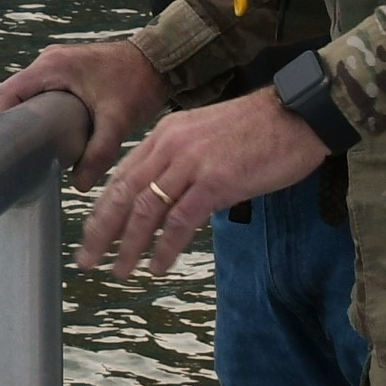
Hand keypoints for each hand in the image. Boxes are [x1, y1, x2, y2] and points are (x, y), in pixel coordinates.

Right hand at [0, 37, 166, 183]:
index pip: (9, 93)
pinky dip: (49, 110)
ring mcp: (59, 62)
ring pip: (33, 94)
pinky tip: (62, 131)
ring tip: (47, 145)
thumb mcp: (117, 122)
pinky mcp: (69, 69)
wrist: (162, 61)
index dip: (5, 121)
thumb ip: (98, 153)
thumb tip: (79, 185)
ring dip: (37, 117)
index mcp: (52, 66)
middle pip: (18, 95)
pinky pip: (47, 91)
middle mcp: (50, 60)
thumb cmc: (139, 83)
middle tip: (34, 151)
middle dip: (23, 123)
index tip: (16, 147)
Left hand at [77, 90, 327, 276]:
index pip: (123, 176)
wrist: (298, 115)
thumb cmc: (260, 130)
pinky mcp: (216, 181)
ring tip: (120, 270)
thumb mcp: (207, 138)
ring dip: (129, 245)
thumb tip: (168, 200)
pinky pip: (181, 220)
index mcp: (166, 134)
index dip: (103, 209)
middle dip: (101, 231)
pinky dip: (166, 247)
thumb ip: (182, 163)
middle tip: (86, 260)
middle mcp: (171, 146)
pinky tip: (158, 265)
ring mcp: (192, 163)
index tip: (92, 234)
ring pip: (146, 210)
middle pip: (124, 194)